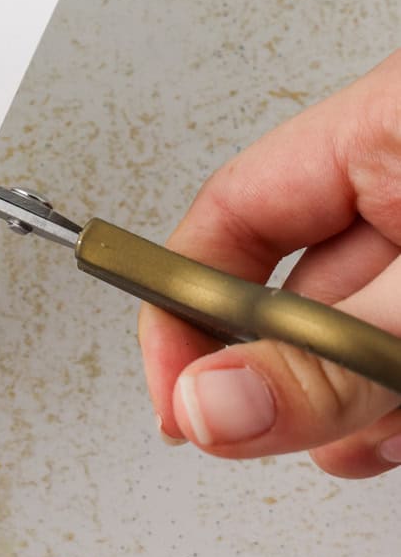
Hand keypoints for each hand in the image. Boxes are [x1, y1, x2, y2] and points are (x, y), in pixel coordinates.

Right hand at [140, 52, 400, 474]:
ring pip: (352, 338)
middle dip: (286, 378)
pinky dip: (400, 405)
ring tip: (381, 431)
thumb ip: (326, 355)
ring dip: (355, 409)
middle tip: (275, 430)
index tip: (178, 397)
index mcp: (386, 126)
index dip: (184, 309)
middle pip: (290, 291)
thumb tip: (211, 403)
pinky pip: (400, 352)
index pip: (229, 212)